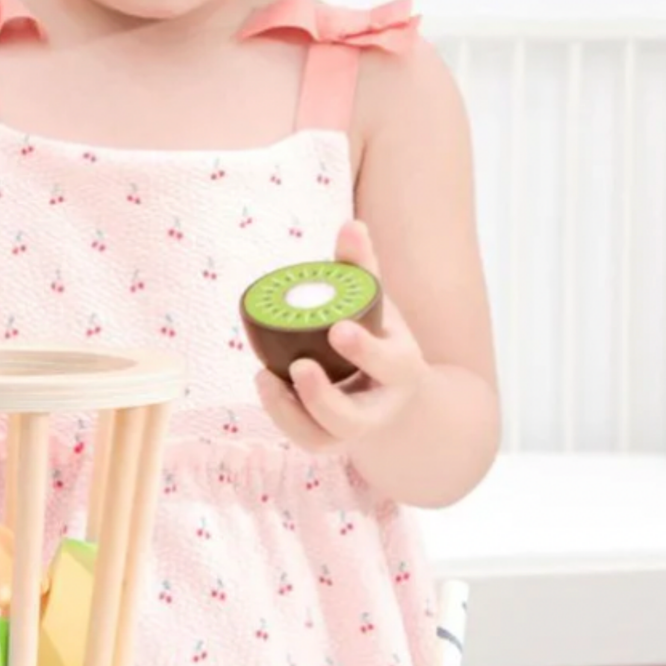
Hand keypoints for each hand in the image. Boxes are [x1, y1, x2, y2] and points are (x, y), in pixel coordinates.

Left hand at [254, 219, 426, 451]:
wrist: (394, 393)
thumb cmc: (379, 336)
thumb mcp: (377, 304)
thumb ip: (362, 267)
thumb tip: (350, 224)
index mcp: (401, 369)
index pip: (391, 366)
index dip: (365, 351)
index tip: (339, 329)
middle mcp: (380, 407)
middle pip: (354, 419)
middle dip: (324, 398)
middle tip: (300, 366)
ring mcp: (353, 429)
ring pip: (325, 438)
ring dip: (292, 412)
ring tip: (266, 377)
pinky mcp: (329, 440)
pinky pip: (306, 440)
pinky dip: (282, 416)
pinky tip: (264, 381)